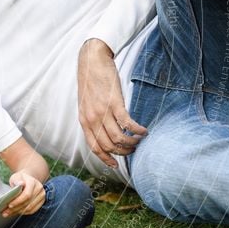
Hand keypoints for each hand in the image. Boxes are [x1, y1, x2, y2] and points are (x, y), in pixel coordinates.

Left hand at [3, 172, 44, 215]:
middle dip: (15, 209)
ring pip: (30, 208)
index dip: (18, 201)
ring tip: (7, 213)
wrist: (28, 179)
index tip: (9, 205)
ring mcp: (41, 196)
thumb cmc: (19, 178)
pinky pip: (32, 210)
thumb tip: (20, 184)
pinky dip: (23, 212)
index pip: (27, 195)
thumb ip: (17, 181)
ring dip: (18, 212)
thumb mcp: (16, 177)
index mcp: (33, 182)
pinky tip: (15, 212)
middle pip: (28, 203)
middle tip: (5, 212)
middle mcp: (39, 189)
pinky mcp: (41, 202)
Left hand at [77, 39, 147, 167]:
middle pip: (108, 146)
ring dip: (131, 143)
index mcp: (84, 121)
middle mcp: (92, 120)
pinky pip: (127, 124)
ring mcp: (102, 112)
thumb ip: (92, 118)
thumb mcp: (86, 104)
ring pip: (118, 138)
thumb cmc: (91, 82)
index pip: (94, 147)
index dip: (106, 159)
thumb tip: (103, 131)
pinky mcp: (114, 103)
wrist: (91, 61)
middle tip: (133, 150)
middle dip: (123, 152)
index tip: (116, 165)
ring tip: (140, 141)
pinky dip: (137, 130)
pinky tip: (144, 131)